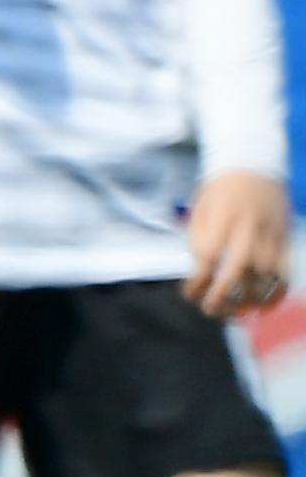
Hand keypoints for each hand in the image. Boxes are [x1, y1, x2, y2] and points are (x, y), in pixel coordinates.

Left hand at [187, 169, 291, 320]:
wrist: (255, 164)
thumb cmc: (220, 189)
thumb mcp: (200, 208)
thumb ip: (199, 239)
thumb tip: (201, 272)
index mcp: (223, 218)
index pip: (209, 256)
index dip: (197, 280)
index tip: (189, 293)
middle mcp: (249, 228)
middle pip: (239, 269)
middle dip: (223, 295)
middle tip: (211, 310)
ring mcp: (272, 234)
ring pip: (266, 275)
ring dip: (250, 299)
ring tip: (234, 312)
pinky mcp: (286, 239)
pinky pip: (286, 271)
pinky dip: (276, 293)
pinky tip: (262, 306)